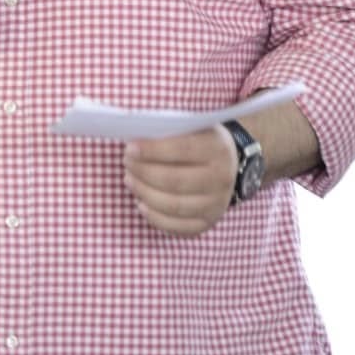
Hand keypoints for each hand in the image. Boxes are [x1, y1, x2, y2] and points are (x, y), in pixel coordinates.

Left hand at [123, 125, 237, 236]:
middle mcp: (221, 178)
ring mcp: (217, 204)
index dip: (153, 150)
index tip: (130, 148)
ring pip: (174, 206)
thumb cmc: (199, 141)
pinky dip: (154, 217)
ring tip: (129, 180)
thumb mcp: (192, 128)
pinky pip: (177, 226)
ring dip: (144, 193)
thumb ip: (169, 130)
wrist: (227, 164)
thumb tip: (135, 138)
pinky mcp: (208, 222)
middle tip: (127, 163)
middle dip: (144, 172)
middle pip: (175, 181)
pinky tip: (141, 204)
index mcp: (217, 148)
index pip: (183, 149)